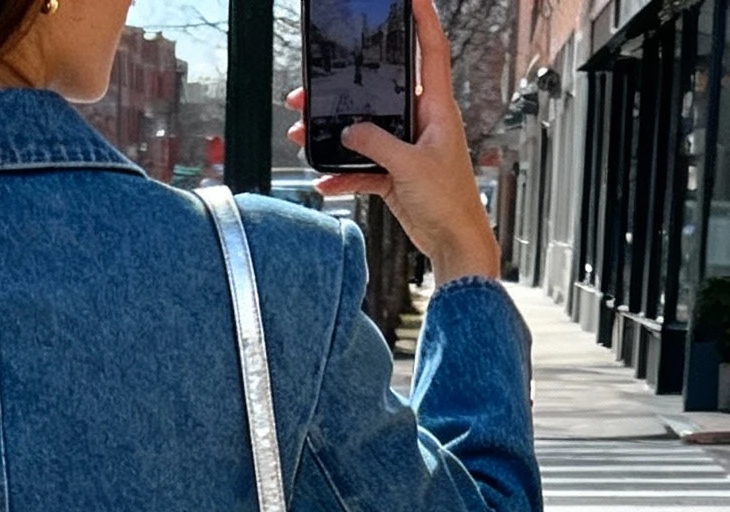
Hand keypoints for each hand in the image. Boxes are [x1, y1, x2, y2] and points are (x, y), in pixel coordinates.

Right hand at [287, 0, 499, 286]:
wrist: (454, 243)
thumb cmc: (449, 201)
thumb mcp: (411, 167)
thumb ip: (378, 145)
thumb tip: (349, 132)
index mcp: (437, 108)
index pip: (431, 50)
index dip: (422, 19)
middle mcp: (422, 122)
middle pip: (380, 94)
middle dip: (345, 91)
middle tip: (311, 91)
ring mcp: (407, 148)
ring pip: (364, 131)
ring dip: (334, 135)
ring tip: (302, 135)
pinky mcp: (396, 175)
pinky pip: (363, 167)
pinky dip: (343, 174)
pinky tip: (323, 181)